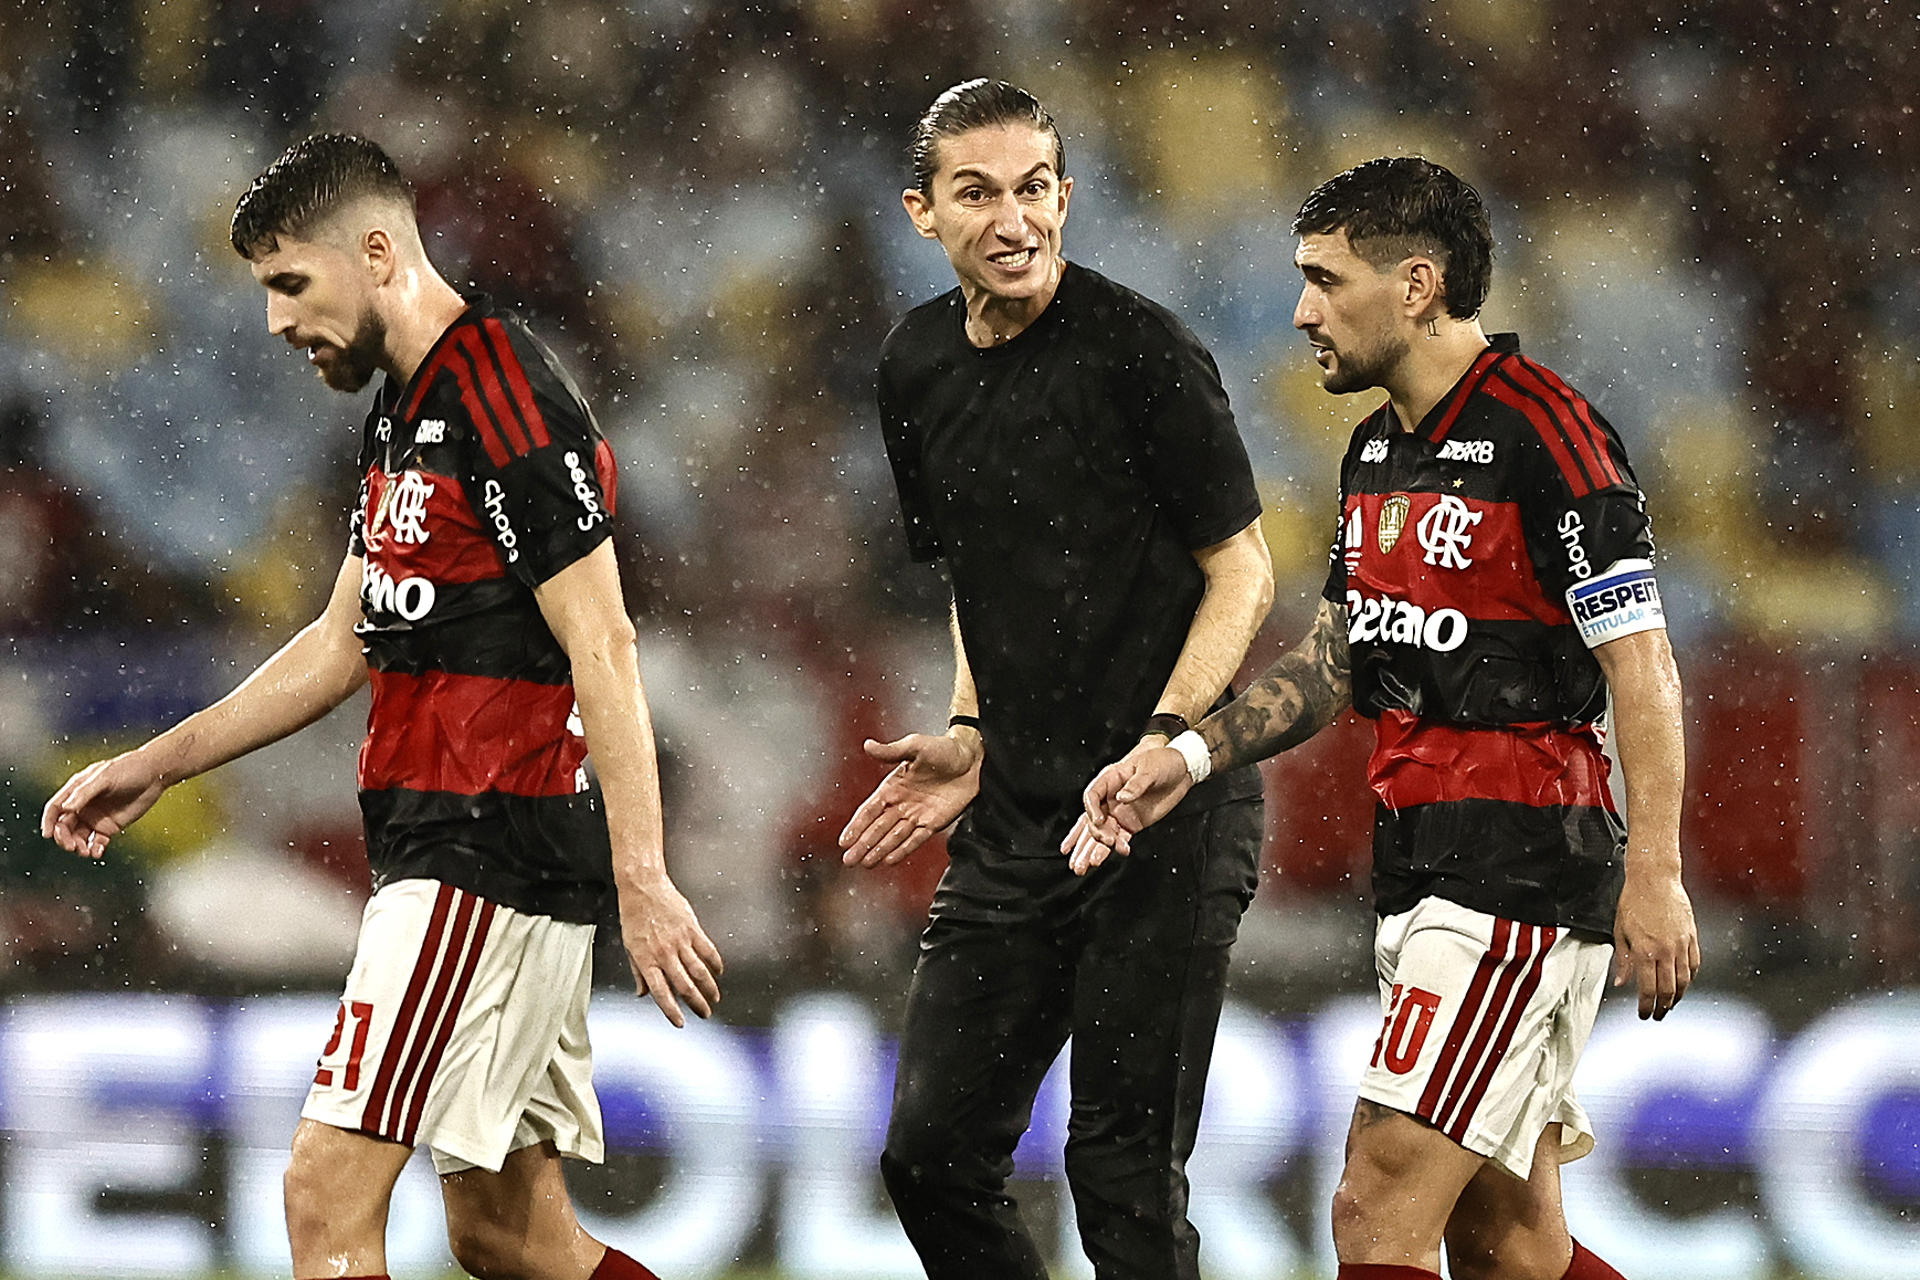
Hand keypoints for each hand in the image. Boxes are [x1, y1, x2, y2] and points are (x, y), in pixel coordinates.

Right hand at [40, 751, 169, 858]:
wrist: (155, 774)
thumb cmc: (129, 768)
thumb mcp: (105, 777)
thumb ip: (85, 792)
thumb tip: (66, 808)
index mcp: (77, 791)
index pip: (56, 808)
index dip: (48, 821)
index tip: (48, 834)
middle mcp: (83, 806)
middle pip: (64, 826)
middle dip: (64, 838)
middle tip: (71, 845)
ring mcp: (96, 817)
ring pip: (78, 837)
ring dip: (78, 846)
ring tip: (84, 851)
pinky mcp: (110, 826)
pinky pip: (97, 842)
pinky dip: (94, 849)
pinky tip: (97, 852)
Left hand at [617, 872, 724, 1027]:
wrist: (643, 887)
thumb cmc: (634, 915)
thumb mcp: (629, 946)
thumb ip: (638, 972)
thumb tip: (642, 993)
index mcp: (646, 960)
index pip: (661, 993)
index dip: (671, 1010)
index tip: (680, 1022)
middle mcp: (664, 953)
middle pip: (685, 986)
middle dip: (697, 1003)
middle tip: (705, 1013)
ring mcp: (680, 941)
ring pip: (699, 971)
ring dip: (709, 987)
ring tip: (715, 997)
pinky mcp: (692, 928)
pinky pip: (707, 950)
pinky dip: (715, 962)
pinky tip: (718, 971)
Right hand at [838, 731, 981, 867]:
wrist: (972, 758)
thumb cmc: (943, 748)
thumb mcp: (915, 746)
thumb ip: (891, 751)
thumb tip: (867, 745)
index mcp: (893, 787)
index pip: (869, 810)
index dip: (856, 826)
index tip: (844, 841)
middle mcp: (902, 804)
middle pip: (878, 828)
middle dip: (863, 844)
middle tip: (849, 861)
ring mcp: (917, 815)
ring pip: (894, 837)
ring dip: (879, 851)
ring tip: (865, 864)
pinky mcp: (934, 823)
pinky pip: (916, 839)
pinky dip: (903, 850)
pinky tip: (889, 861)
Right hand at [1060, 741, 1193, 875]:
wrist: (1181, 771)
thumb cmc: (1163, 762)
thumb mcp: (1150, 768)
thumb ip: (1136, 784)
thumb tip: (1122, 798)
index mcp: (1111, 779)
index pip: (1092, 796)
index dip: (1092, 810)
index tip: (1099, 821)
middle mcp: (1111, 798)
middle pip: (1092, 819)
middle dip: (1090, 837)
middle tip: (1096, 849)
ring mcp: (1120, 813)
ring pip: (1102, 833)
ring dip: (1092, 849)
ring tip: (1084, 866)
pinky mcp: (1131, 824)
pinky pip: (1119, 839)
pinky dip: (1115, 848)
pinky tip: (1111, 856)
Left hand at [1612, 866, 1700, 1019]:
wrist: (1655, 879)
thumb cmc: (1634, 901)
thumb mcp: (1620, 931)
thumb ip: (1623, 960)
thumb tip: (1622, 982)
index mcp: (1644, 951)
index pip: (1647, 989)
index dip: (1646, 1006)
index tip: (1643, 1014)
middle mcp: (1665, 951)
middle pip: (1668, 990)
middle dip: (1662, 1007)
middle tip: (1657, 1015)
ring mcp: (1681, 945)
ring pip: (1684, 980)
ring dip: (1677, 997)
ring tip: (1670, 1004)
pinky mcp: (1692, 937)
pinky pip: (1694, 965)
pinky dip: (1690, 978)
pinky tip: (1684, 984)